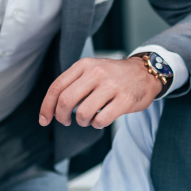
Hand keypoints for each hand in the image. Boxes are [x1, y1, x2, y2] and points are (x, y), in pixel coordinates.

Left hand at [39, 57, 161, 129]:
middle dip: (61, 117)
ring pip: (82, 113)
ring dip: (82, 121)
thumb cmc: (114, 76)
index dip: (46, 107)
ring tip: (88, 119)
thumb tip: (53, 107)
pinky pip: (101, 120)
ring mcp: (111, 86)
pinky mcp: (125, 100)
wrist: (145, 73)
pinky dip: (97, 125)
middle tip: (66, 121)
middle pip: (65, 101)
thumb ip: (74, 83)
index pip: (56, 87)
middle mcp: (96, 73)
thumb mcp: (92, 69)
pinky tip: (101, 120)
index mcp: (84, 65)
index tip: (44, 120)